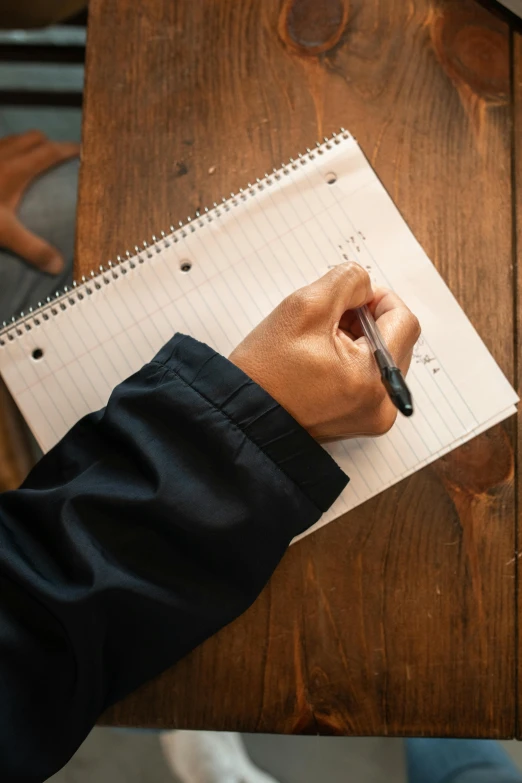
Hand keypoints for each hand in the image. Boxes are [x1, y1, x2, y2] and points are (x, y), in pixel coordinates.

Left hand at [0, 131, 79, 274]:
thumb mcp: (4, 233)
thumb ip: (32, 249)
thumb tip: (58, 266)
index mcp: (17, 168)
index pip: (51, 152)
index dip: (69, 150)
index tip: (83, 152)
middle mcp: (2, 153)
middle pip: (33, 139)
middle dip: (49, 145)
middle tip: (59, 160)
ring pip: (13, 140)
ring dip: (27, 147)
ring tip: (33, 164)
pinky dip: (6, 154)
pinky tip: (1, 173)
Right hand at [229, 263, 420, 440]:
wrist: (243, 416)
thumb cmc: (267, 370)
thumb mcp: (304, 307)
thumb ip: (345, 282)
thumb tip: (366, 285)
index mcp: (374, 378)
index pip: (404, 321)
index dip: (378, 299)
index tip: (349, 298)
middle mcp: (382, 404)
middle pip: (397, 341)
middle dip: (367, 321)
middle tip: (328, 320)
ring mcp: (373, 417)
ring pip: (383, 359)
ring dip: (359, 340)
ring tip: (320, 343)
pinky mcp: (359, 421)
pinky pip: (371, 379)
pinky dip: (353, 362)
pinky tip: (322, 361)